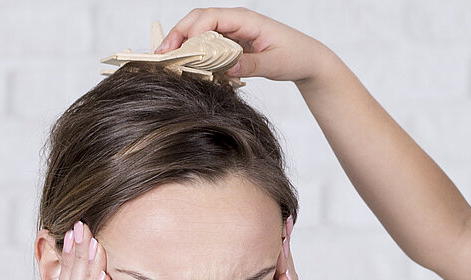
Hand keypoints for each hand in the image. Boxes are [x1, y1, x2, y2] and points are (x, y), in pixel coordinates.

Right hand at [157, 7, 342, 84]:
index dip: (191, 31)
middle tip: (163, 56)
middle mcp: (236, 21)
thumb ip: (252, 65)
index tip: (180, 50)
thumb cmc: (296, 56)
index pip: (211, 18)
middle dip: (178, 35)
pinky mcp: (231, 42)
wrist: (307, 58)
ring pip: (199, 30)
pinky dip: (194, 51)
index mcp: (247, 20)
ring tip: (168, 61)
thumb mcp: (276, 64)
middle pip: (198, 20)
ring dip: (183, 43)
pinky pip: (207, 42)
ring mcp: (232, 30)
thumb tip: (227, 69)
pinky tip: (185, 65)